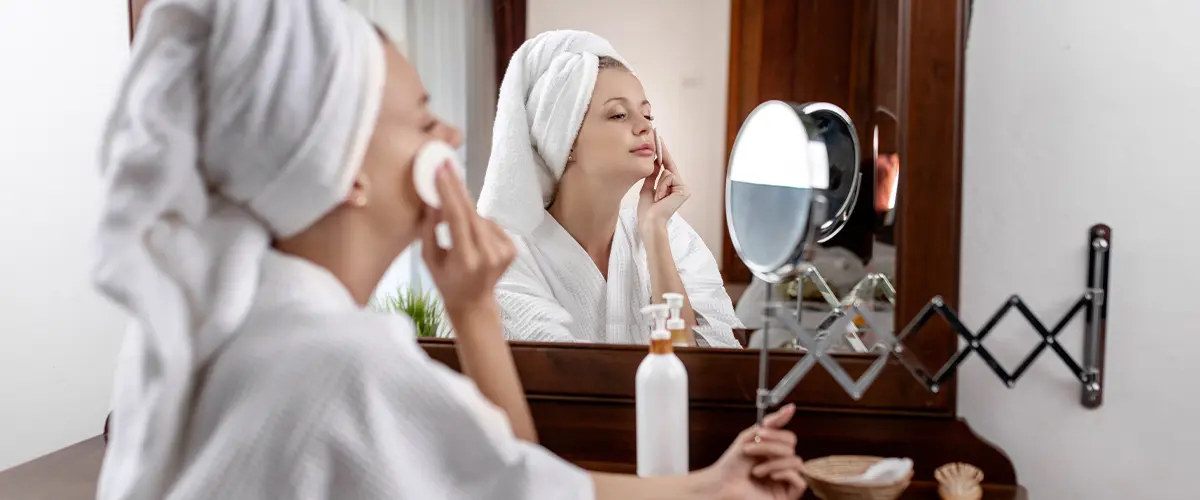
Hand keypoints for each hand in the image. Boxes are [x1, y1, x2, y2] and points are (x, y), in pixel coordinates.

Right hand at [421, 162, 515, 317]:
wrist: (475, 302)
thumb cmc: (446, 281)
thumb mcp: (429, 258)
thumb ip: (429, 229)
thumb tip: (433, 198)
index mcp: (466, 259)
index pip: (457, 218)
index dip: (448, 192)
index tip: (440, 170)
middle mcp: (489, 254)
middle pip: (471, 212)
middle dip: (457, 187)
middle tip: (447, 165)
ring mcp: (504, 251)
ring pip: (479, 217)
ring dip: (465, 209)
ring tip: (453, 220)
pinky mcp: (512, 248)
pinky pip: (489, 224)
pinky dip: (477, 223)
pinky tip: (471, 235)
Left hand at [636, 134, 688, 230]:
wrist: (650, 222)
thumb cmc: (647, 211)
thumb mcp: (647, 188)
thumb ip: (652, 176)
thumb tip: (653, 162)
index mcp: (671, 187)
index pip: (665, 167)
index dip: (661, 153)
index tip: (657, 139)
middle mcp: (679, 186)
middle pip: (669, 165)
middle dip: (661, 152)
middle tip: (655, 133)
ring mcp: (683, 188)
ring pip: (667, 171)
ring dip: (658, 183)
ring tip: (657, 196)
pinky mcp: (684, 190)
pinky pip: (669, 177)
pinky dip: (661, 186)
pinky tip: (661, 197)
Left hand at [700, 404, 806, 499]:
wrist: (721, 486)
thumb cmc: (732, 466)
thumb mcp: (750, 437)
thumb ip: (772, 422)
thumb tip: (791, 407)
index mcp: (774, 452)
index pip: (789, 438)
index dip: (776, 434)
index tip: (759, 434)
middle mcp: (781, 465)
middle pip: (791, 448)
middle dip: (770, 448)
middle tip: (750, 451)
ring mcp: (785, 480)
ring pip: (796, 462)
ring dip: (773, 462)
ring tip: (755, 470)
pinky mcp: (788, 495)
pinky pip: (800, 481)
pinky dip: (785, 474)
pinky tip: (770, 476)